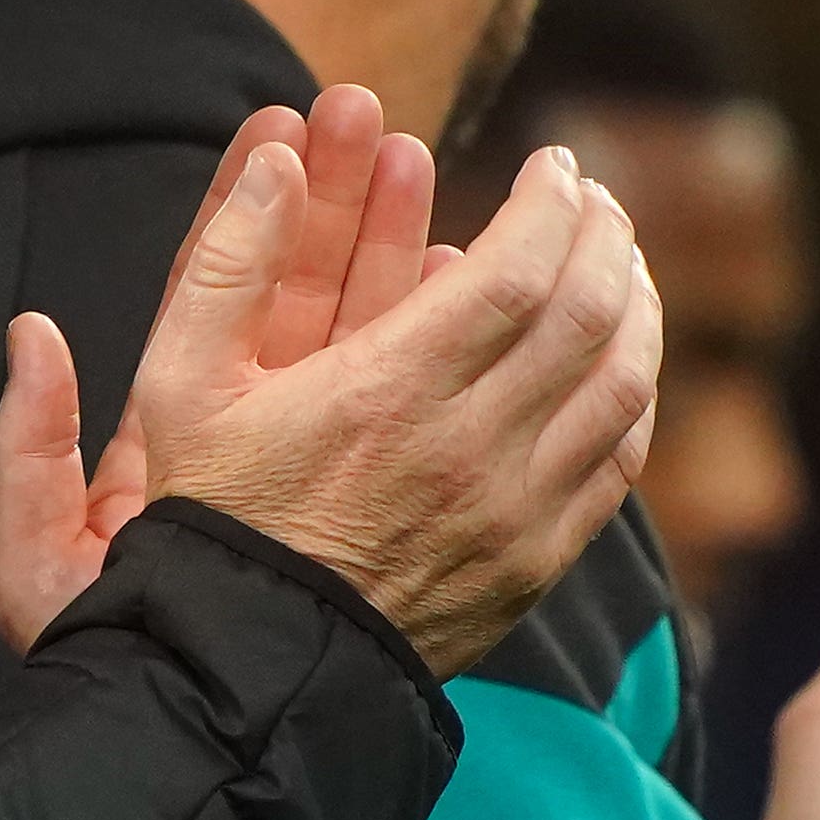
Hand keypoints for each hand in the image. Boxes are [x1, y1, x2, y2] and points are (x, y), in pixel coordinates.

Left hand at [0, 91, 432, 652]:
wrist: (194, 732)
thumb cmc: (113, 646)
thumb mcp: (36, 556)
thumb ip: (28, 449)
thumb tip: (30, 333)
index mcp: (183, 430)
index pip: (221, 294)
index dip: (249, 208)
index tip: (278, 123)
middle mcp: (260, 435)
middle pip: (310, 291)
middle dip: (339, 196)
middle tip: (364, 108)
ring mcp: (333, 459)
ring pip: (376, 331)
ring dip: (394, 241)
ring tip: (415, 153)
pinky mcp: (390, 496)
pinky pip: (426, 398)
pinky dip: (445, 336)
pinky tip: (466, 273)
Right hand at [121, 134, 659, 678]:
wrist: (250, 660)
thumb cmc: (214, 517)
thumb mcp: (182, 386)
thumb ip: (225, 265)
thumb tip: (273, 159)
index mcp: (387, 393)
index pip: (517, 269)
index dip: (552, 203)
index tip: (555, 167)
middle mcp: (467, 450)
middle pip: (586, 313)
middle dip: (604, 236)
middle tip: (593, 199)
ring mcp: (513, 512)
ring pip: (621, 384)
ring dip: (636, 306)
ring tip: (621, 265)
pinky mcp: (535, 562)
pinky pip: (617, 462)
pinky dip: (632, 394)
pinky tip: (618, 360)